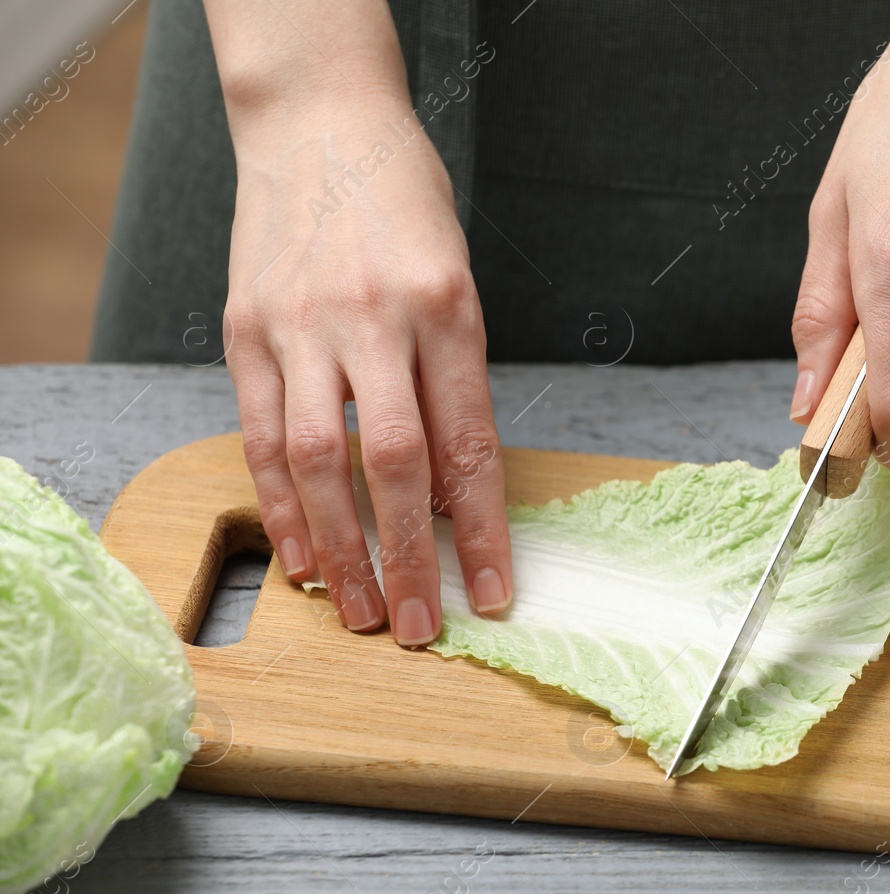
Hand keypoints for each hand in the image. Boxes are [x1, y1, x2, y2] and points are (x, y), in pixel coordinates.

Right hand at [220, 89, 510, 645]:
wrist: (322, 123)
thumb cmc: (406, 210)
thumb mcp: (458, 286)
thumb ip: (454, 385)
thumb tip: (457, 494)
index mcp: (448, 310)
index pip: (471, 445)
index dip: (486, 532)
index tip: (498, 595)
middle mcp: (374, 318)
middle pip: (394, 464)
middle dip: (410, 558)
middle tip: (419, 628)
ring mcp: (301, 323)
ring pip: (316, 460)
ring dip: (339, 548)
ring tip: (359, 611)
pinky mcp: (245, 328)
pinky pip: (260, 433)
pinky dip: (279, 504)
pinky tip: (300, 555)